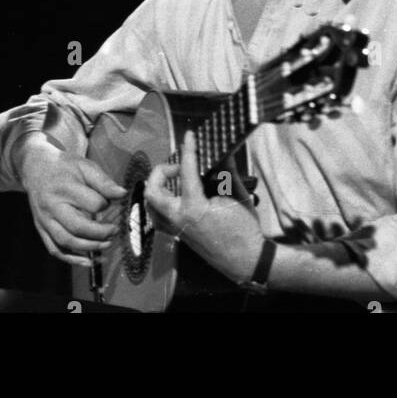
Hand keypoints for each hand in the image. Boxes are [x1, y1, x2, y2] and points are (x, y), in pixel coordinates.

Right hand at [17, 133, 126, 266]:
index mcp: (65, 187)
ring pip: (66, 242)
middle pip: (77, 227)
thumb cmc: (64, 167)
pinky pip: (55, 249)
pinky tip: (89, 262)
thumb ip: (104, 181)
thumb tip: (122, 194)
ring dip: (89, 248)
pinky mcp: (41, 229)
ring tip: (107, 244)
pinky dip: (72, 259)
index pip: (92, 203)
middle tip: (115, 230)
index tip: (111, 203)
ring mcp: (44, 220)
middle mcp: (52, 206)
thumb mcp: (85, 166)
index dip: (105, 205)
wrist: (36, 168)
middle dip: (101, 233)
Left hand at [144, 130, 264, 282]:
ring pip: (151, 205)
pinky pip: (158, 218)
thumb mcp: (238, 197)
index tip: (189, 136)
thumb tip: (223, 154)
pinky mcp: (178, 235)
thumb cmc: (244, 231)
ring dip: (157, 188)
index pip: (186, 171)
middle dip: (161, 172)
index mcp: (194, 207)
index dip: (188, 150)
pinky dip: (160, 204)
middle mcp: (179, 218)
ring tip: (174, 180)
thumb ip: (228, 173)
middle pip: (153, 190)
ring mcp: (176, 228)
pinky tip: (174, 197)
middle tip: (178, 167)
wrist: (245, 260)